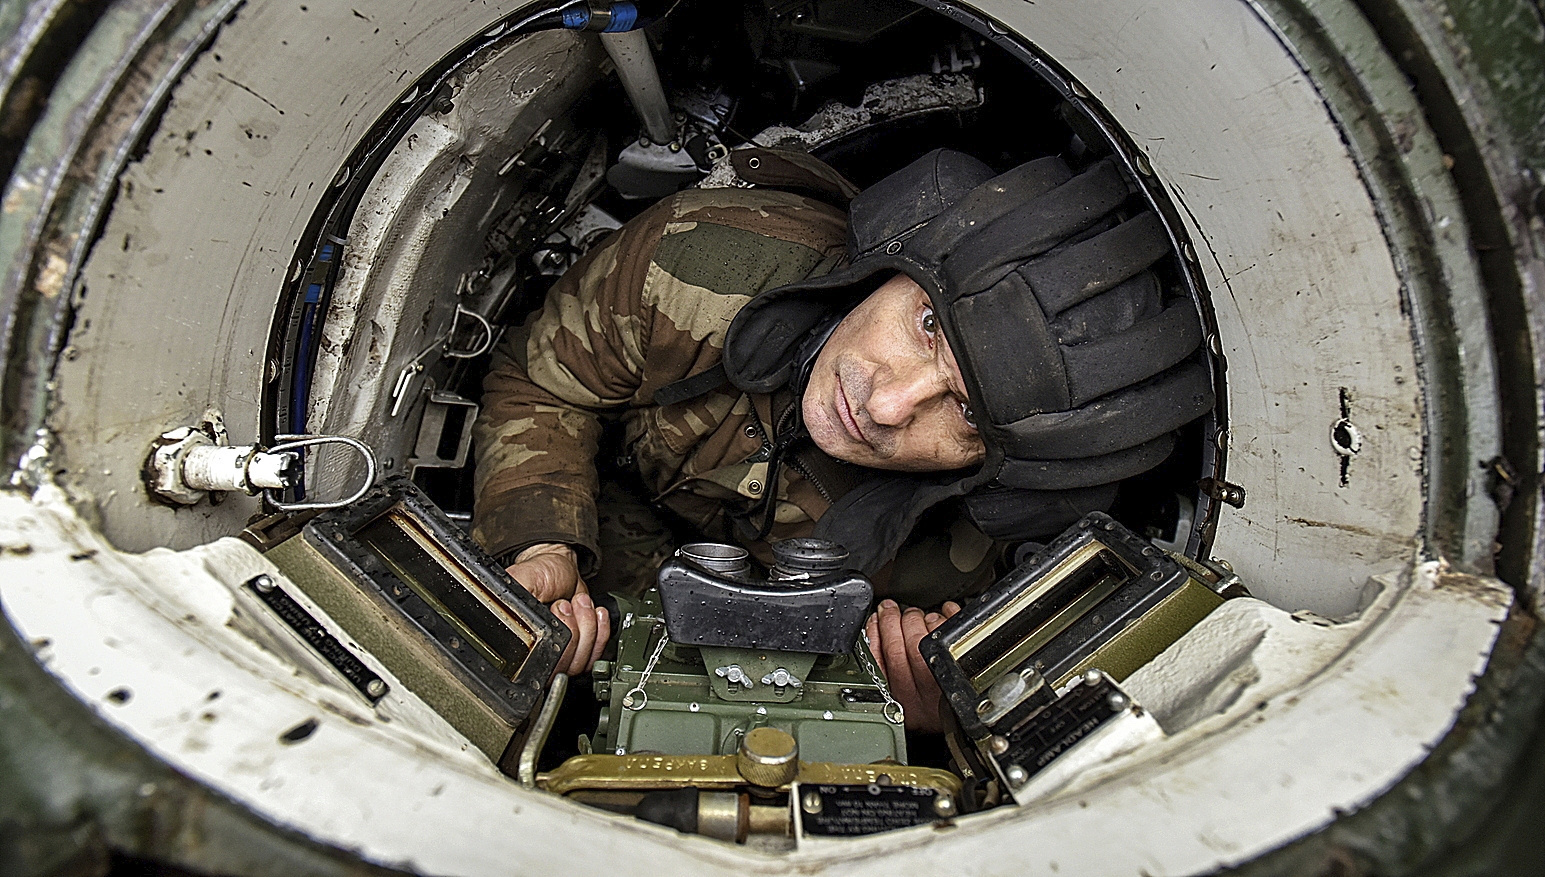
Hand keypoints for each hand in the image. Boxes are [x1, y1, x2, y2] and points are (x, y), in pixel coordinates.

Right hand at [506, 543, 608, 675]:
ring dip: (588, 628)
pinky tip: (596, 615)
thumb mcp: (523, 578)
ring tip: (580, 604)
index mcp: (517, 642)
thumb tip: (508, 614)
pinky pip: (595, 656)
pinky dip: (601, 633)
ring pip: (580, 663)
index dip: (554, 639)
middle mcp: (536, 653)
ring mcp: (559, 654)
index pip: (539, 663)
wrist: (560, 566)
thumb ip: (515, 598)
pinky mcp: (578, 650)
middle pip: (564, 666)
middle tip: (567, 604)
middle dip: (574, 629)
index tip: (556, 610)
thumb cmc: (540, 571)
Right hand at [865, 599, 961, 732]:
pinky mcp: (964, 673)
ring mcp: (941, 685)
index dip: (875, 633)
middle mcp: (917, 697)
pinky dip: (945, 617)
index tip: (876, 617)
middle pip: (898, 649)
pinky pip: (950, 637)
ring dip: (918, 620)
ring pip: (922, 643)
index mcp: (898, 701)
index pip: (878, 662)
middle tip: (895, 612)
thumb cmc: (933, 708)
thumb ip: (888, 668)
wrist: (967, 723)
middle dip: (894, 621)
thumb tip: (877, 629)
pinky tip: (942, 615)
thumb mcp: (902, 697)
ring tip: (919, 617)